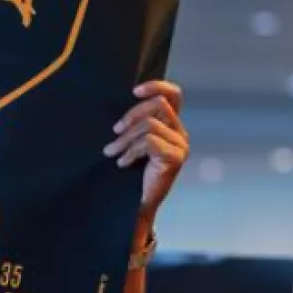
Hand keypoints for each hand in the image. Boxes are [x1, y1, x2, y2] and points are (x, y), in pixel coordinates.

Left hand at [105, 80, 187, 220]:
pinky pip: (149, 141)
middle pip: (159, 104)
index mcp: (171, 125)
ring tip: (112, 152)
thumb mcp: (130, 141)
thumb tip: (119, 101)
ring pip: (151, 124)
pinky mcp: (175, 158)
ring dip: (126, 138)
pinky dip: (131, 151)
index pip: (173, 95)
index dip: (156, 86)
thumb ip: (133, 123)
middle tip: (114, 131)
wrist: (134, 205)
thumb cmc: (129, 173)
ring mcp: (180, 145)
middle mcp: (179, 133)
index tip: (134, 91)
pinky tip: (123, 163)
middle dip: (131, 115)